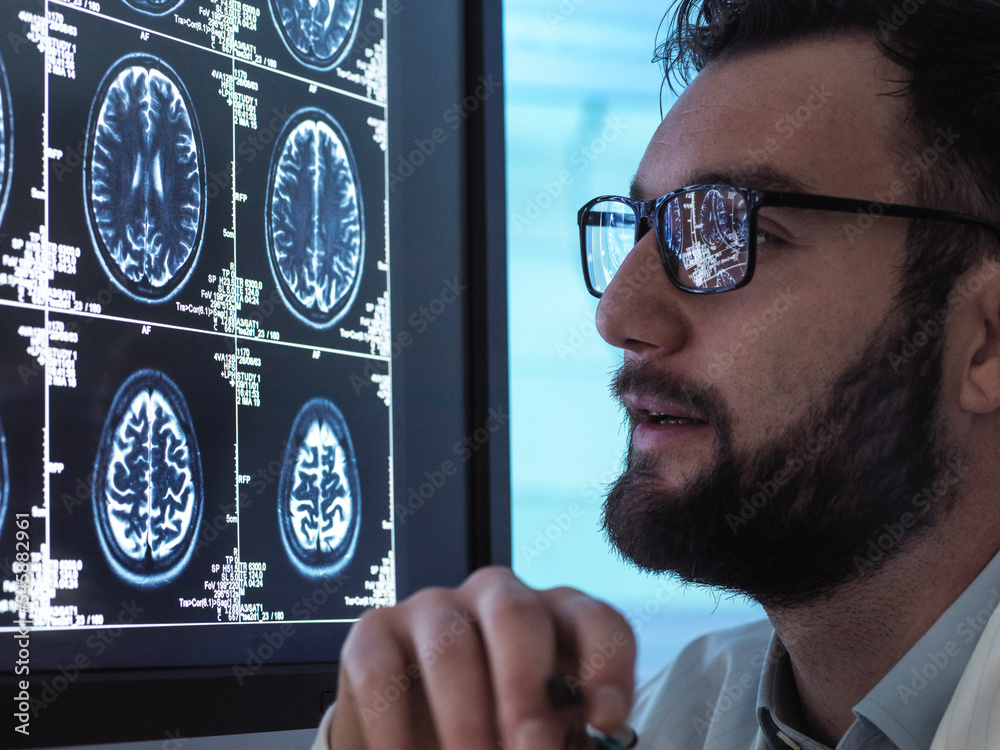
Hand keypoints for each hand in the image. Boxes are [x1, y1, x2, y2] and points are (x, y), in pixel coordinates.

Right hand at [328, 566, 635, 749]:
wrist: (412, 736)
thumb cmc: (496, 733)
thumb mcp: (539, 739)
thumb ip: (561, 739)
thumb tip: (589, 745)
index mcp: (555, 619)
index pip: (594, 620)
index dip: (607, 665)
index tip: (607, 721)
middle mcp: (496, 599)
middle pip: (518, 615)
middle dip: (526, 689)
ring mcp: (433, 608)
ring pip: (450, 643)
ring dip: (465, 718)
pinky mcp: (375, 632)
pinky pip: (382, 670)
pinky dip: (393, 727)